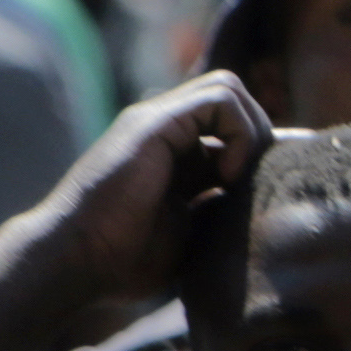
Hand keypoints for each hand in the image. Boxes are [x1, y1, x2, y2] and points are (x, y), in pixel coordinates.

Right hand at [0, 76, 272, 333]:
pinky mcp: (152, 124)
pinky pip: (219, 100)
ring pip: (228, 88)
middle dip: (260, 134)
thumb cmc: (124, 262)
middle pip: (234, 99)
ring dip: (251, 129)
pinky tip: (227, 177)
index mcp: (177, 155)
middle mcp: (167, 132)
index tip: (276, 184)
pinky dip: (239, 133)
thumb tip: (265, 195)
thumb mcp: (191, 233)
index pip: (234, 126)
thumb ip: (222, 208)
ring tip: (238, 179)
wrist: (74, 262)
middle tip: (254, 183)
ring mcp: (156, 122)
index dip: (262, 149)